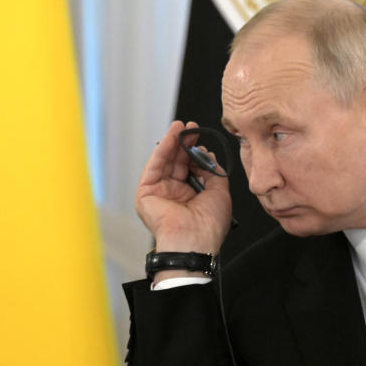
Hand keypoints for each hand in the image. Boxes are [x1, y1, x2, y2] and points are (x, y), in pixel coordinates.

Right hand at [135, 121, 231, 257]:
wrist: (194, 240)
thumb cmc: (208, 224)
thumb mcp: (219, 192)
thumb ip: (213, 171)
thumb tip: (206, 153)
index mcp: (190, 197)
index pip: (190, 168)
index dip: (195, 152)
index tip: (201, 139)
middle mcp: (173, 193)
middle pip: (177, 162)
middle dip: (184, 143)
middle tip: (192, 128)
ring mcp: (159, 192)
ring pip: (165, 161)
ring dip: (172, 141)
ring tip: (181, 126)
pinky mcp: (145, 192)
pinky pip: (155, 165)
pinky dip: (163, 149)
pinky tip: (171, 136)